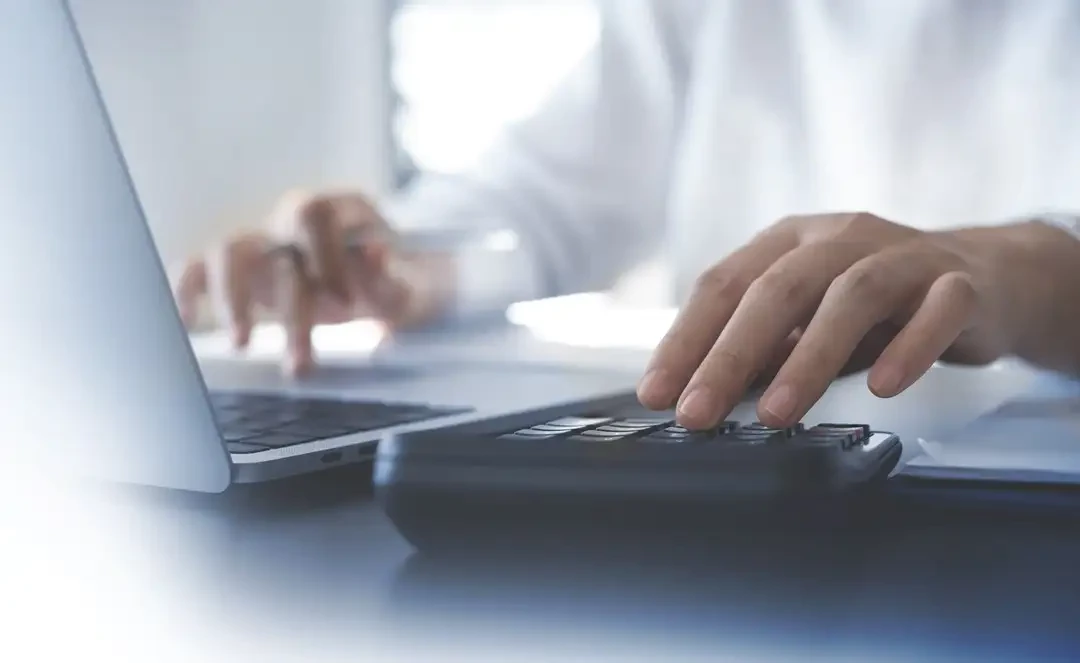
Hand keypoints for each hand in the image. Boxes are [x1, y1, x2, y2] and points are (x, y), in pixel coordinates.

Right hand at [171, 190, 453, 374]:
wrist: (400, 287)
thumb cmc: (405, 282)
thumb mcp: (413, 283)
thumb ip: (390, 275)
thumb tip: (373, 254)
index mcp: (339, 211)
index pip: (313, 214)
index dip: (325, 256)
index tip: (347, 302)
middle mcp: (295, 223)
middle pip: (271, 245)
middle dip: (285, 305)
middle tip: (300, 360)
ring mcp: (266, 244)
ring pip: (228, 254)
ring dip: (233, 301)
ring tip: (242, 345)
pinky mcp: (244, 272)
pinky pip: (200, 270)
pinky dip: (187, 291)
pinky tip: (187, 323)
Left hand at [637, 212, 1017, 428]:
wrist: (986, 280)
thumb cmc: (876, 308)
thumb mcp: (807, 323)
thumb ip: (762, 350)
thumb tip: (698, 395)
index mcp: (789, 241)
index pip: (723, 284)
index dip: (685, 339)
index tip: (656, 394)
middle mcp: (839, 237)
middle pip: (777, 288)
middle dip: (730, 355)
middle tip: (698, 413)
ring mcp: (902, 254)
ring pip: (851, 295)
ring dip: (808, 357)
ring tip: (776, 414)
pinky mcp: (959, 282)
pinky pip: (936, 310)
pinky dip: (908, 347)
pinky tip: (883, 387)